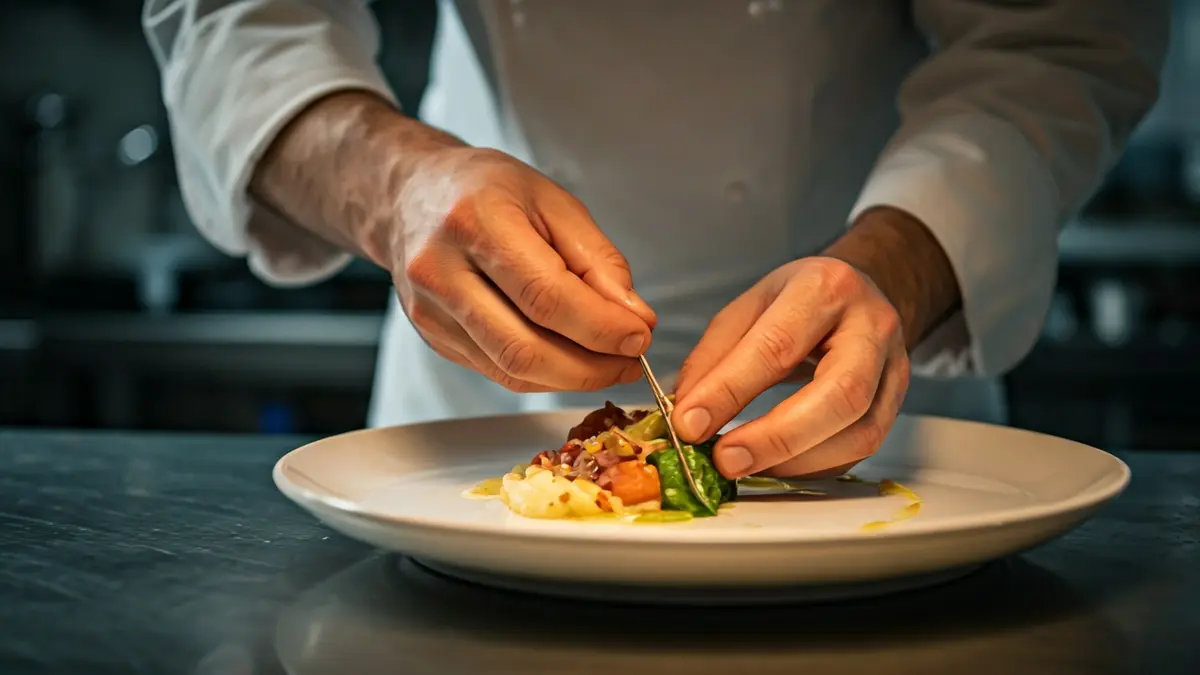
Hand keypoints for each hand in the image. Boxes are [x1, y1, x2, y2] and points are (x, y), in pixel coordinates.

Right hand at [252, 92, 655, 392]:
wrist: (410, 195)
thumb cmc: (484, 190)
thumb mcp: (552, 201)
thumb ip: (597, 260)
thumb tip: (633, 317)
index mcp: (476, 222)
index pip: (546, 296)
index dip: (600, 327)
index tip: (639, 334)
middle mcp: (442, 270)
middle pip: (525, 347)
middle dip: (591, 366)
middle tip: (630, 360)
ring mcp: (431, 311)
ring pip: (512, 370)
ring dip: (571, 378)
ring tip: (608, 363)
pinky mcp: (433, 337)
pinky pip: (498, 372)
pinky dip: (543, 375)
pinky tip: (570, 359)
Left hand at [672, 257, 909, 477]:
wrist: (862, 293)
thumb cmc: (802, 298)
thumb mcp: (750, 306)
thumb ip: (714, 356)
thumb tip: (685, 412)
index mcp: (825, 288)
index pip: (777, 346)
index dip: (730, 390)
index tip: (689, 424)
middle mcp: (871, 327)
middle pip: (839, 394)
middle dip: (776, 437)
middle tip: (725, 460)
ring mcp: (894, 368)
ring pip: (860, 432)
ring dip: (795, 460)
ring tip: (744, 466)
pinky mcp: (897, 404)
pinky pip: (862, 449)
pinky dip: (813, 466)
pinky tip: (775, 465)